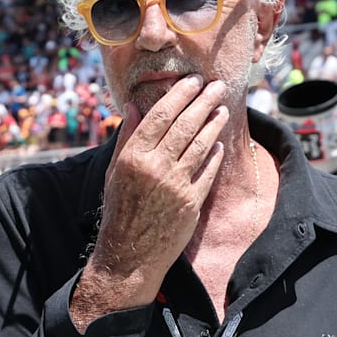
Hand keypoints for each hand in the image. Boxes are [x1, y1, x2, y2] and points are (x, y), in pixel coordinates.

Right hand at [73, 77, 230, 325]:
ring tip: (221, 109)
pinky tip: (218, 142)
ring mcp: (174, 185)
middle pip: (184, 125)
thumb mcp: (115, 172)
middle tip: (215, 86)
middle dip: (202, 101)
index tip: (192, 82)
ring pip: (199, 145)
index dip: (179, 96)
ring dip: (213, 124)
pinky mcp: (191, 202)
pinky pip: (207, 171)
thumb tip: (132, 106)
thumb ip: (126, 138)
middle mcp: (154, 167)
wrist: (129, 254)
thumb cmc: (119, 211)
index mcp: (132, 157)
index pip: (159, 116)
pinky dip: (214, 154)